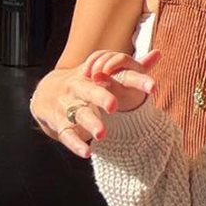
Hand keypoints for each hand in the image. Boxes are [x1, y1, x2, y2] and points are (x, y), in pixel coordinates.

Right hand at [29, 50, 160, 157]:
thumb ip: (131, 67)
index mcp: (92, 75)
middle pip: (90, 91)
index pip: (115, 76)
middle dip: (101, 97)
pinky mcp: (58, 123)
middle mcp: (77, 88)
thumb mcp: (104, 72)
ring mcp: (66, 106)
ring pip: (78, 114)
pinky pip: (66, 134)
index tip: (153, 87)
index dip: (134, 80)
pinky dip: (75, 144)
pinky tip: (87, 152)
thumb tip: (159, 53)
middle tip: (114, 106)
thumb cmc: (85, 82)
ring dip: (90, 123)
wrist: (46, 93)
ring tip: (103, 134)